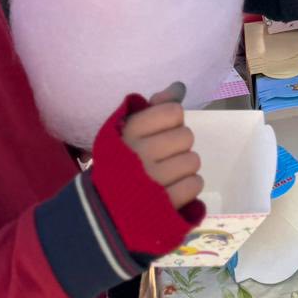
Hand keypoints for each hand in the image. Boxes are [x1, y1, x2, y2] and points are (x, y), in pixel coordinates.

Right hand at [121, 91, 203, 212]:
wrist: (102, 210)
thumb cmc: (119, 163)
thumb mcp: (127, 130)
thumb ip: (153, 107)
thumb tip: (179, 88)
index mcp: (129, 132)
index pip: (173, 112)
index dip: (171, 121)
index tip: (158, 133)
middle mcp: (139, 154)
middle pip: (187, 136)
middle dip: (178, 146)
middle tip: (163, 156)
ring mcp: (153, 181)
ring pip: (193, 160)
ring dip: (183, 168)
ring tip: (167, 174)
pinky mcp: (164, 204)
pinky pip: (194, 184)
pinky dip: (188, 186)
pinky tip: (173, 188)